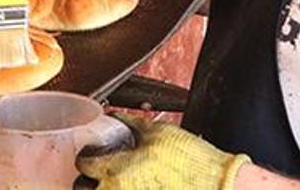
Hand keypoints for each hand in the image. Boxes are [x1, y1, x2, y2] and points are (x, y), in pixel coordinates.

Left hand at [76, 114, 249, 189]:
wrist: (216, 186)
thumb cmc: (192, 162)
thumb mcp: (159, 133)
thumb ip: (132, 125)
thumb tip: (116, 118)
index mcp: (118, 169)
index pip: (83, 164)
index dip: (87, 156)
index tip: (93, 154)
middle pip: (83, 189)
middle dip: (88, 181)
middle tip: (100, 172)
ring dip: (104, 188)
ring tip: (118, 181)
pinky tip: (134, 186)